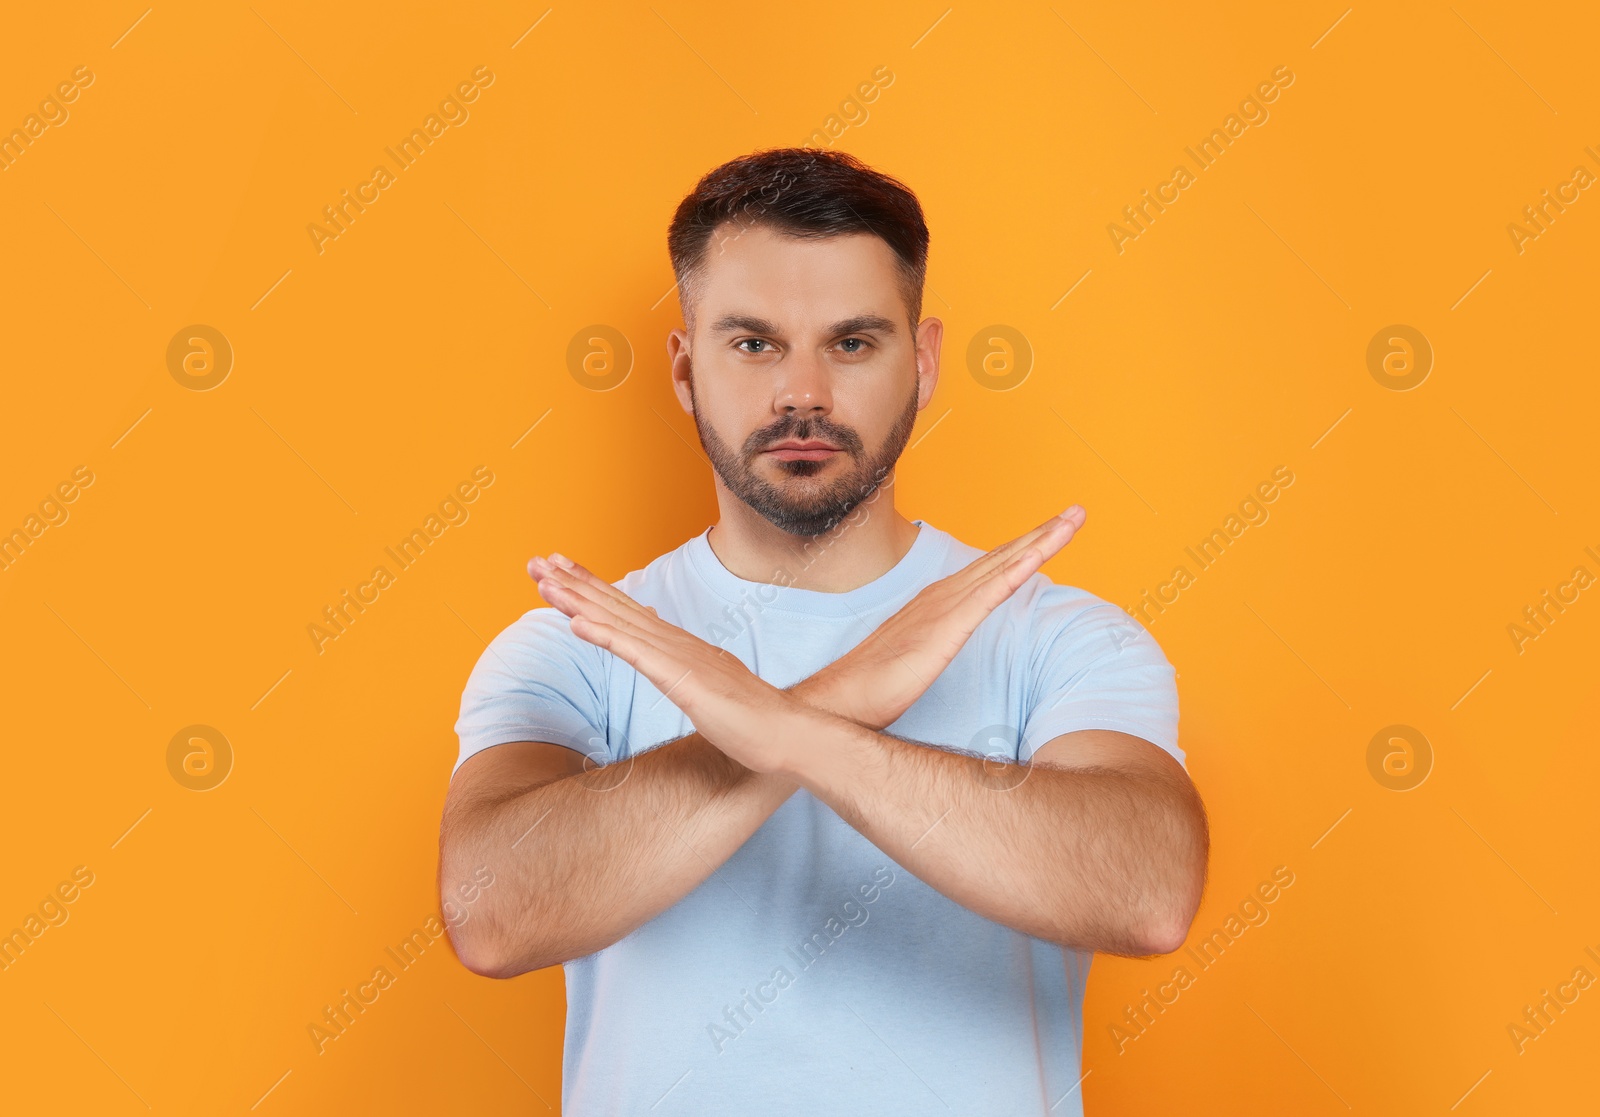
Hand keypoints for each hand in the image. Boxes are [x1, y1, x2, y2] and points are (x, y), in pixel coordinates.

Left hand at [526, 552, 817, 774]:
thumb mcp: (709, 690)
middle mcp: (676, 643)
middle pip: (617, 606)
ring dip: (578, 601)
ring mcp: (679, 659)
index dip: (593, 589)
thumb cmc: (752, 721)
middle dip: (575, 583)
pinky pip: (635, 655)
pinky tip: (576, 624)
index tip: (563, 571)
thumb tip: (669, 660)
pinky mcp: (682, 680)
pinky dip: (604, 636)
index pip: (628, 611)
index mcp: (680, 647)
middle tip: (537, 560)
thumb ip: (687, 672)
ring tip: (544, 582)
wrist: (788, 733)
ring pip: (618, 622)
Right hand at [806, 505, 1086, 729]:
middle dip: (1041, 532)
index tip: (1052, 532)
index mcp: (938, 603)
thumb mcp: (912, 661)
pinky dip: (1017, 569)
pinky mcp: (947, 629)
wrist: (839, 701)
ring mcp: (945, 608)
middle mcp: (943, 596)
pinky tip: (1040, 554)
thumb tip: (939, 651)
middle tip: (1076, 511)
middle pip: (1002, 557)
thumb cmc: (869, 687)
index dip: (1023, 548)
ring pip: (1004, 566)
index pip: (989, 570)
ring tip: (1072, 519)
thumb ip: (929, 648)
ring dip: (1040, 540)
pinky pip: (991, 594)